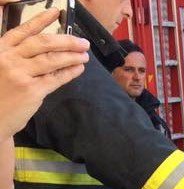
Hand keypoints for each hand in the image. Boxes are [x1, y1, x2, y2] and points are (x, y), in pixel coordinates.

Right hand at [0, 7, 89, 139]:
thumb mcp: (1, 67)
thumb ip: (19, 57)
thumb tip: (49, 50)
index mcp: (0, 50)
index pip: (23, 31)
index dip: (40, 20)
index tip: (55, 12)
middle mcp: (8, 59)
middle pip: (43, 43)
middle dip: (66, 41)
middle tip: (82, 42)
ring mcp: (20, 74)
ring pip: (52, 60)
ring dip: (72, 56)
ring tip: (84, 55)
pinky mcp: (31, 91)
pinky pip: (55, 78)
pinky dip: (70, 72)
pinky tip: (79, 68)